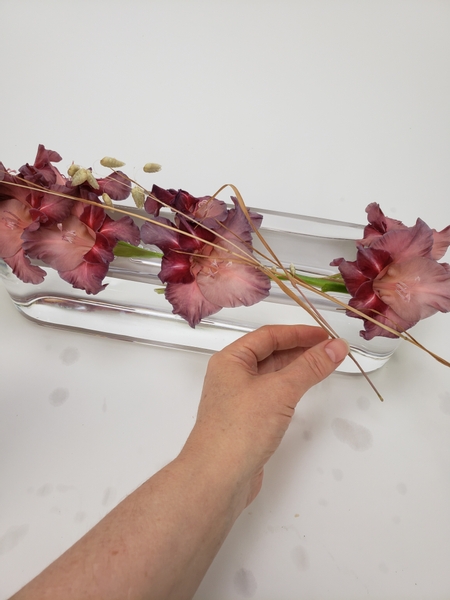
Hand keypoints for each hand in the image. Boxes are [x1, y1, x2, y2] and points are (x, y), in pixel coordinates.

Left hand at [185, 325, 348, 506]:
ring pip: (272, 375)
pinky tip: (304, 391)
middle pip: (270, 353)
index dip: (299, 333)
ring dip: (297, 369)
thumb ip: (310, 367)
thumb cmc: (239, 430)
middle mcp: (231, 377)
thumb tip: (335, 347)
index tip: (326, 335)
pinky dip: (290, 390)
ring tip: (324, 366)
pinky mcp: (246, 421)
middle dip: (300, 349)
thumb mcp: (279, 391)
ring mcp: (238, 400)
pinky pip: (272, 396)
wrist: (218, 478)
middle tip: (330, 349)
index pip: (269, 336)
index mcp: (230, 360)